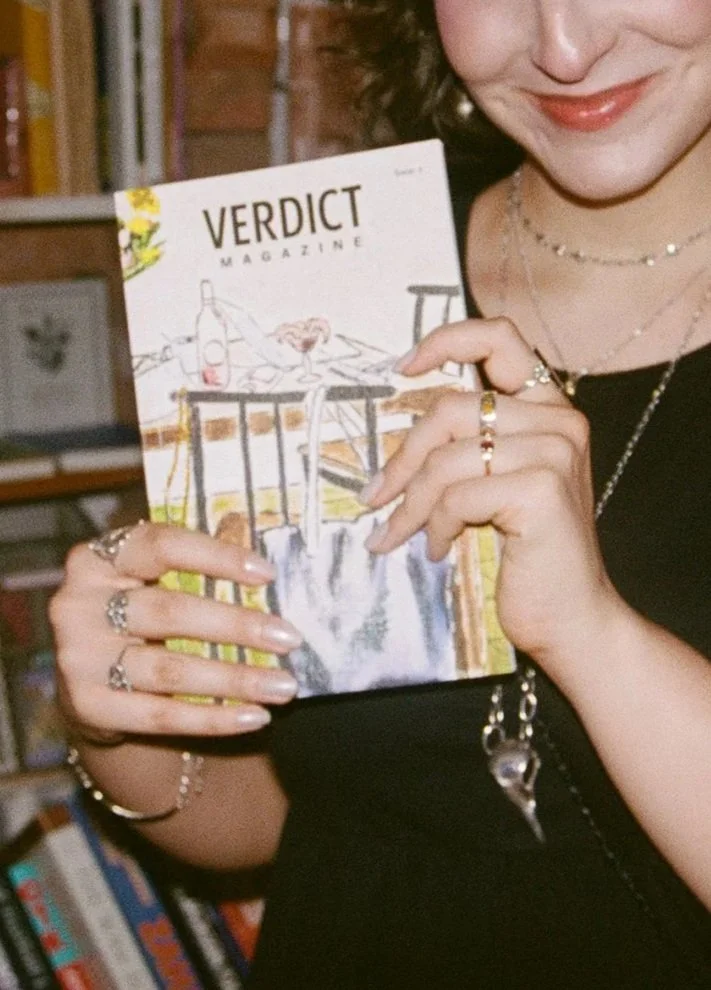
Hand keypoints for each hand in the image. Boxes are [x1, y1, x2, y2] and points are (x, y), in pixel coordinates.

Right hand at [50, 523, 300, 742]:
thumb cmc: (140, 620)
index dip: (217, 556)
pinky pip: (161, 715)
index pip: (161, 545)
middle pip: (169, 611)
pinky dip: (213, 718)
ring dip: (235, 679)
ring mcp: (78, 658)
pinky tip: (254, 716)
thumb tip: (269, 576)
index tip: (269, 574)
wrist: (90, 681)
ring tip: (283, 685)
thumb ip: (196, 574)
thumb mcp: (152, 585)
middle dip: (238, 626)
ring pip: (169, 670)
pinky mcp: (87, 706)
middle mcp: (78, 604)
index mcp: (98, 559)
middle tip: (289, 638)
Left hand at [363, 317, 622, 675]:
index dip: (446, 340)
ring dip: (410, 504)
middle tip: (375, 497)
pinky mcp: (541, 489)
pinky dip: (436, 527)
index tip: (403, 369)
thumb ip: (470, 445)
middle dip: (402, 459)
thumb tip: (399, 435)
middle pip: (449, 409)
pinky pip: (456, 496)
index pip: (499, 337)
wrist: (572, 618)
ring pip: (445, 459)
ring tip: (397, 535)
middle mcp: (558, 420)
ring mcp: (554, 451)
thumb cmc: (527, 555)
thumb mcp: (497, 486)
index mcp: (549, 408)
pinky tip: (439, 550)